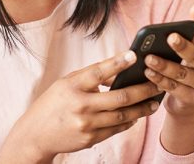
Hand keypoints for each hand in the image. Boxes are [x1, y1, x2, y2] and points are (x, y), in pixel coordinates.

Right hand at [0, 51, 162, 162]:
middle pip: (120, 97)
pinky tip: (138, 115)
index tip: (135, 55)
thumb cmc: (52, 105)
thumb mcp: (66, 84)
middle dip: (143, 90)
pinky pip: (116, 129)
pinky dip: (129, 121)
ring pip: (123, 115)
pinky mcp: (91, 138)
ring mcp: (87, 124)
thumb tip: (119, 71)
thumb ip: (90, 78)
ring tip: (155, 102)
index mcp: (72, 86)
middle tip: (158, 84)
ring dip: (142, 108)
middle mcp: (80, 105)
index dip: (117, 62)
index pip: (98, 72)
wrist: (35, 135)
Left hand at [144, 4, 193, 116]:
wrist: (187, 101)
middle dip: (183, 46)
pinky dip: (160, 80)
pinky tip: (148, 73)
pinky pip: (174, 88)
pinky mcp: (193, 99)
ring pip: (182, 74)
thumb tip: (161, 34)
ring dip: (165, 65)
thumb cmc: (185, 69)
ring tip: (149, 58)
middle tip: (170, 37)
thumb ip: (181, 43)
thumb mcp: (187, 55)